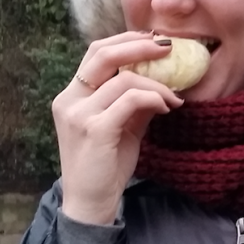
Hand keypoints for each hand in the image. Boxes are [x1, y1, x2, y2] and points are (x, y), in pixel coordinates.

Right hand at [52, 32, 183, 224]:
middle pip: (103, 53)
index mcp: (71, 95)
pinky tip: (166, 108)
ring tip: (174, 97)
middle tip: (168, 48)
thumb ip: (134, 101)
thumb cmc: (105, 165)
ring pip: (123, 79)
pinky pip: (131, 100)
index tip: (154, 40)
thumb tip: (162, 78)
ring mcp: (79, 114)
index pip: (96, 53)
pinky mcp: (95, 129)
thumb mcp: (121, 126)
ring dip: (156, 84)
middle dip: (139, 46)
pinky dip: (154, 98)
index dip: (126, 40)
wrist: (91, 202)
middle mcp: (69, 100)